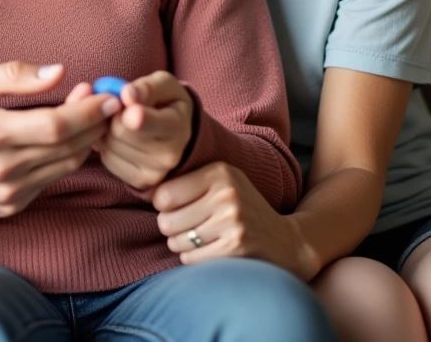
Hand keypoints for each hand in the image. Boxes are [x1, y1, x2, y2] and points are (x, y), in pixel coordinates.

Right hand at [0, 62, 119, 230]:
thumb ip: (14, 75)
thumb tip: (60, 72)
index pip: (58, 125)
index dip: (89, 110)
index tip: (107, 95)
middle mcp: (3, 168)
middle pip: (69, 147)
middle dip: (94, 123)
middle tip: (104, 101)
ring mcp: (7, 192)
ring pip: (66, 166)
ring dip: (84, 141)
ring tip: (86, 117)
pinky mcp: (9, 206)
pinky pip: (50, 180)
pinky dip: (63, 158)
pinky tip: (62, 139)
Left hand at [94, 71, 192, 189]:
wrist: (176, 131)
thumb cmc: (166, 101)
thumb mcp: (163, 85)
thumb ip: (147, 87)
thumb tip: (127, 95)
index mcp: (178, 126)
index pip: (152, 124)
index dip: (137, 117)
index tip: (130, 111)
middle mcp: (170, 155)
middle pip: (120, 130)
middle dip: (113, 113)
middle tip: (120, 107)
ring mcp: (155, 173)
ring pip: (110, 144)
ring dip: (107, 128)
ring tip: (121, 121)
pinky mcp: (140, 182)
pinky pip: (107, 159)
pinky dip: (106, 145)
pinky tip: (119, 138)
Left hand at [152, 161, 314, 278]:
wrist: (286, 241)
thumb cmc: (241, 208)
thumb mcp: (222, 181)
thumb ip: (189, 180)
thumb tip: (144, 187)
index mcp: (219, 172)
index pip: (164, 193)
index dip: (161, 205)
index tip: (172, 208)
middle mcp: (226, 194)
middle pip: (166, 220)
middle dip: (169, 227)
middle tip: (183, 227)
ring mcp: (233, 222)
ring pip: (177, 241)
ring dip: (180, 244)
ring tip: (197, 238)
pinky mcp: (236, 249)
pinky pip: (191, 259)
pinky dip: (192, 258)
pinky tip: (207, 251)